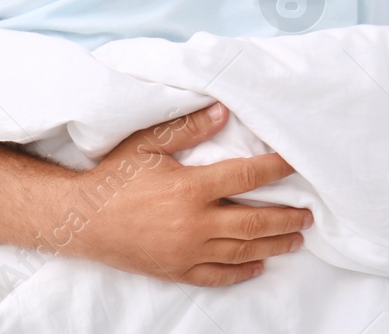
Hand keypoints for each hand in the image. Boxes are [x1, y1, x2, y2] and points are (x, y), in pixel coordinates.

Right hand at [59, 102, 310, 286]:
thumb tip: (223, 112)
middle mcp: (193, 223)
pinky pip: (216, 276)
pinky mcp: (175, 270)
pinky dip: (241, 272)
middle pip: (253, 222)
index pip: (247, 177)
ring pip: (241, 251)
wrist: (79, 221)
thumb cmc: (113, 177)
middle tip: (308, 214)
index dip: (276, 169)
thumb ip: (188, 128)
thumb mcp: (148, 144)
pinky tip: (257, 266)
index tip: (296, 164)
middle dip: (285, 217)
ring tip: (296, 239)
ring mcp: (186, 251)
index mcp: (190, 188)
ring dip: (273, 245)